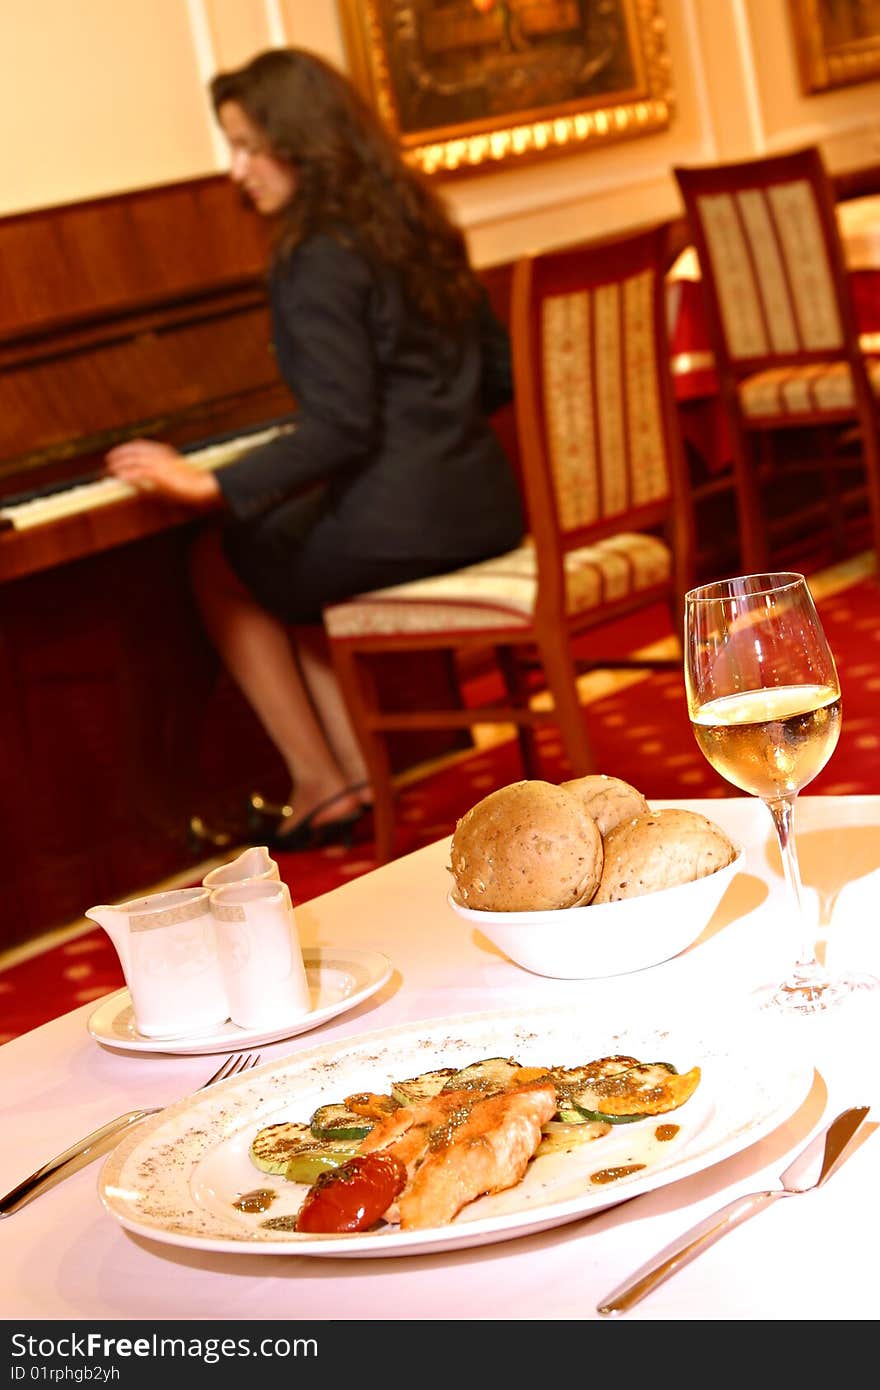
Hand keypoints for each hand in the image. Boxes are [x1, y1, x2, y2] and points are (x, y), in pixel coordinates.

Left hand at [105, 439, 220, 507]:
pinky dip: (127, 474)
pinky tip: (121, 477)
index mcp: (164, 451)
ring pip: (132, 460)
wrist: (202, 484)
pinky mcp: (158, 474)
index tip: (118, 451)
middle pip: (133, 450)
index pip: (141, 444)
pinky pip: (137, 473)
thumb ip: (162, 469)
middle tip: (109, 459)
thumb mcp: (175, 471)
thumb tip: (152, 475)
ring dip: (119, 464)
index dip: (127, 447)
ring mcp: (158, 463)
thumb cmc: (193, 481)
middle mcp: (160, 454)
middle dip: (119, 453)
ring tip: (110, 468)